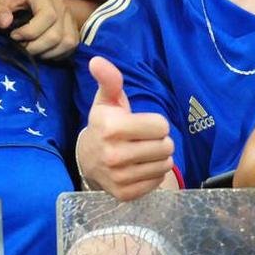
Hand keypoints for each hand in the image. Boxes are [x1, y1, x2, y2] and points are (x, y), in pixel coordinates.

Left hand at [0, 0, 78, 58]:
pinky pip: (72, 45)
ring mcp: (67, 14)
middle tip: (21, 47)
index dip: (31, 32)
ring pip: (67, 42)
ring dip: (48, 52)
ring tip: (32, 50)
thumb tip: (5, 23)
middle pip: (57, 34)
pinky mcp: (71, 25)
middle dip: (37, 47)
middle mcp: (58, 1)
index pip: (47, 15)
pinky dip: (57, 53)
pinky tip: (42, 51)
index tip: (14, 36)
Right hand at [78, 56, 173, 199]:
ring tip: (142, 153)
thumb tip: (97, 60)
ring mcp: (118, 176)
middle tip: (143, 140)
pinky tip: (138, 168)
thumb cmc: (104, 125)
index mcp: (110, 127)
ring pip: (164, 165)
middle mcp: (113, 154)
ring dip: (158, 158)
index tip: (140, 124)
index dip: (154, 123)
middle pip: (166, 146)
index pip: (161, 126)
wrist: (88, 160)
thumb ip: (109, 80)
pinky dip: (152, 174)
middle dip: (159, 141)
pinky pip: (158, 181)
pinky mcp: (125, 193)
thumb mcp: (106, 101)